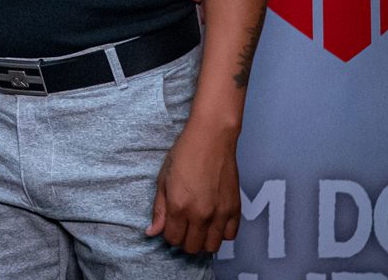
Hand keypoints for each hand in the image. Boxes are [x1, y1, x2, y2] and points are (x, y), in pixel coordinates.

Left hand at [146, 120, 240, 253]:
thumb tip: (152, 232)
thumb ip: (159, 209)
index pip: (173, 239)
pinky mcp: (236, 209)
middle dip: (184, 240)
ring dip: (202, 240)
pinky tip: (214, 221)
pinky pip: (230, 235)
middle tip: (183, 226)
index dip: (168, 235)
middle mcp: (200, 215)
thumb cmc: (183, 155)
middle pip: (192, 247)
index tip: (170, 225)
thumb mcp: (163, 180)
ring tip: (198, 226)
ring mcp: (220, 214)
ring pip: (211, 246)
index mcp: (179, 207)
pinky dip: (221, 233)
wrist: (211, 139)